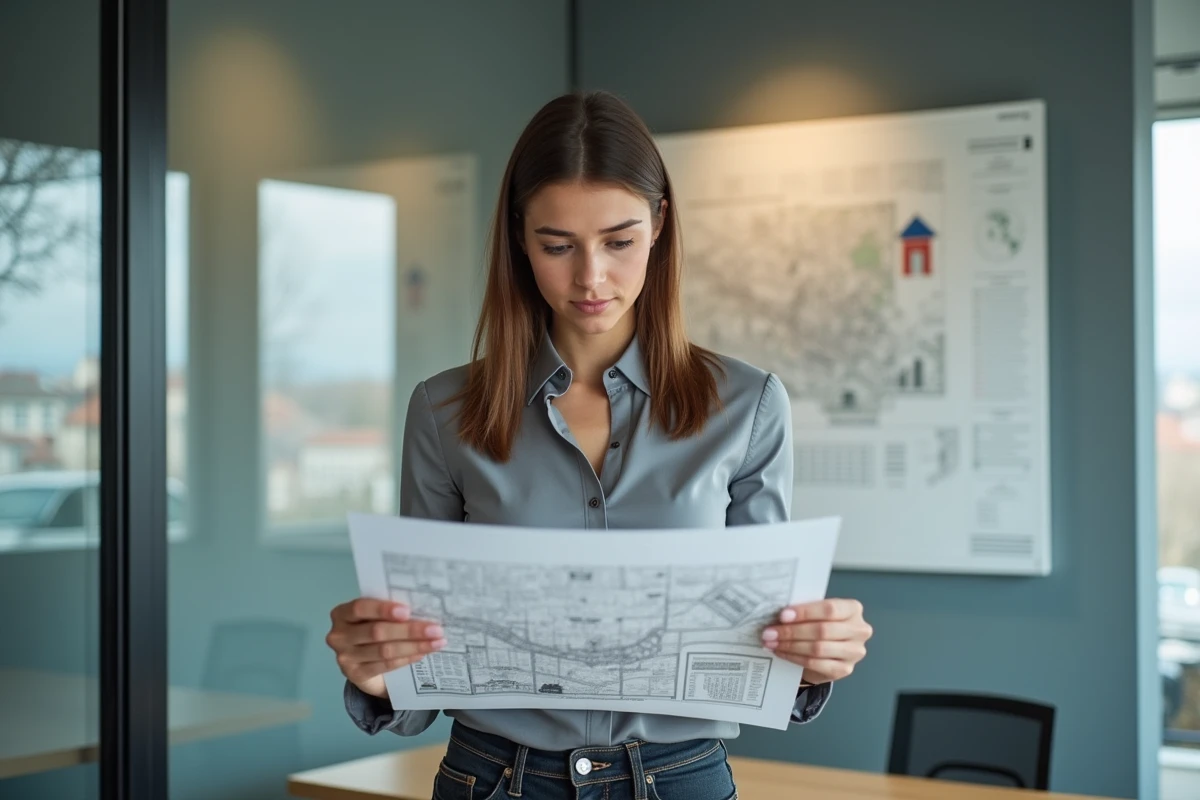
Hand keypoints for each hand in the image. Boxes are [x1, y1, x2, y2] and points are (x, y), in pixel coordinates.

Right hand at [325, 598, 446, 698]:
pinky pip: (385, 665)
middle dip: (409, 630)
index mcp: (341, 614)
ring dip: (414, 646)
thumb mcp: (373, 617)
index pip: (360, 608)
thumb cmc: (372, 630)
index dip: (383, 609)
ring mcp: (345, 658)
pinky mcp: (356, 675)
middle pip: (376, 631)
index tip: (407, 611)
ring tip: (436, 642)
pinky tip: (421, 654)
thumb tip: (422, 607)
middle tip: (435, 629)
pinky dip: (406, 659)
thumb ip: (388, 612)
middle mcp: (338, 636)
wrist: (362, 663)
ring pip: (384, 650)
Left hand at [760, 598, 871, 683]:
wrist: (827, 652)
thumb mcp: (816, 613)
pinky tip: (781, 652)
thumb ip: (805, 611)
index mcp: (853, 609)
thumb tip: (779, 614)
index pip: (829, 609)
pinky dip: (794, 657)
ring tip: (771, 642)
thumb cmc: (820, 625)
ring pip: (818, 648)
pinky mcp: (845, 669)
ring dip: (790, 645)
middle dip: (792, 631)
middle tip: (769, 632)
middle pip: (822, 630)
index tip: (782, 615)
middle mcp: (859, 630)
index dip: (805, 612)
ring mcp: (854, 652)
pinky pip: (815, 663)